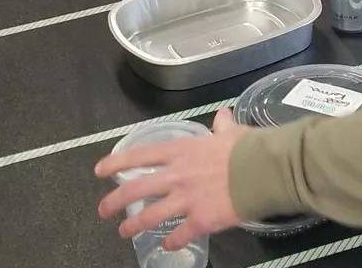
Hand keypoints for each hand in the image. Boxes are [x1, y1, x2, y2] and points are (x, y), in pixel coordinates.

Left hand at [97, 109, 246, 252]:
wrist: (261, 170)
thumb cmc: (245, 147)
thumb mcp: (231, 132)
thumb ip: (222, 125)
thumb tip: (223, 115)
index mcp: (181, 151)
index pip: (140, 155)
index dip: (117, 162)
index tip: (100, 170)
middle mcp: (177, 175)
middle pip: (136, 189)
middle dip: (114, 201)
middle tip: (102, 210)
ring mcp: (185, 200)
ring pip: (150, 216)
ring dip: (134, 225)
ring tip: (124, 232)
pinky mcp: (199, 221)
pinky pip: (180, 235)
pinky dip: (172, 242)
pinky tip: (167, 246)